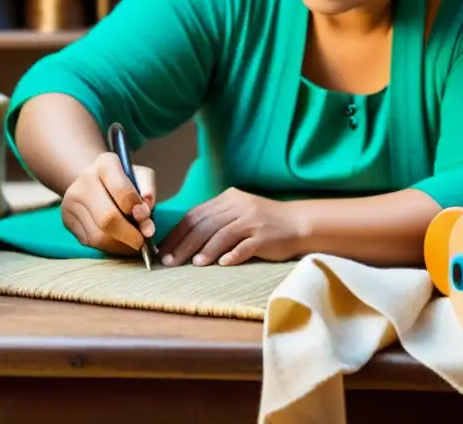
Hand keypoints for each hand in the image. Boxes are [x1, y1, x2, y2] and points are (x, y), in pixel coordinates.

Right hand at [60, 153, 155, 255]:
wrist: (94, 183)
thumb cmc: (124, 182)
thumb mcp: (141, 177)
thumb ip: (148, 190)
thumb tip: (146, 207)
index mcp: (106, 163)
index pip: (121, 189)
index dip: (135, 207)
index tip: (145, 218)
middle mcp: (85, 179)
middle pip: (107, 217)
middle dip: (129, 234)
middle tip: (142, 241)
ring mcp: (72, 199)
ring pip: (98, 235)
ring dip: (119, 245)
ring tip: (132, 243)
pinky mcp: (66, 218)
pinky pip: (89, 242)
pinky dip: (108, 247)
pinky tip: (117, 241)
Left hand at [158, 188, 303, 267]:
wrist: (299, 223)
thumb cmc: (264, 222)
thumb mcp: (238, 213)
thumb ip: (216, 221)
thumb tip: (185, 239)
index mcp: (228, 199)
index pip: (195, 215)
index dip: (177, 233)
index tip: (163, 249)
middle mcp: (238, 206)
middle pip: (205, 225)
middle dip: (184, 244)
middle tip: (170, 261)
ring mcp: (252, 221)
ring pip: (222, 234)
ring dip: (205, 250)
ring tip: (193, 264)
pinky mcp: (265, 236)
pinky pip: (245, 246)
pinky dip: (232, 254)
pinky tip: (222, 264)